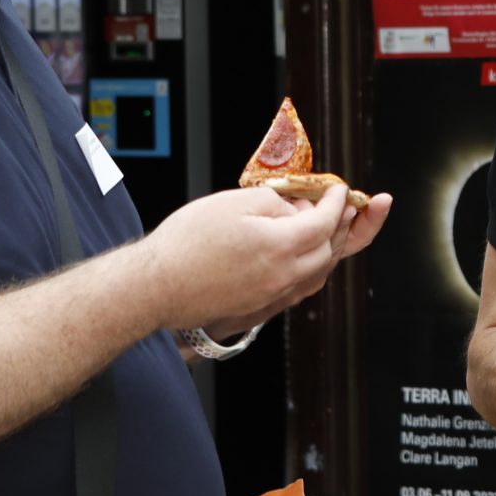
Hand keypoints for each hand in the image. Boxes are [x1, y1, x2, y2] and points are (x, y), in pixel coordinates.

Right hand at [148, 183, 388, 334]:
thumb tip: (296, 210)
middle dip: (338, 226)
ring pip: (318, 273)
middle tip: (337, 207)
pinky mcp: (260, 305)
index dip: (336, 203)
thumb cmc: (187, 241)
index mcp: (280, 247)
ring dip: (329, 250)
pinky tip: (305, 256)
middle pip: (328, 251)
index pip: (324, 223)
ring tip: (329, 229)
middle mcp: (283, 276)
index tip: (338, 190)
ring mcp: (273, 295)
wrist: (156, 285)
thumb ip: (274, 202)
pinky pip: (300, 288)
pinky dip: (311, 269)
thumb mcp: (232, 202)